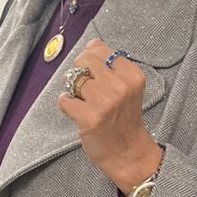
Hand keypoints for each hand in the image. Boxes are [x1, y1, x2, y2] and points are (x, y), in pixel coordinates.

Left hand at [56, 38, 163, 193]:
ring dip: (73, 90)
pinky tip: (77, 112)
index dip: (89, 59)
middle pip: (84, 61)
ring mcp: (105, 102)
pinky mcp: (89, 118)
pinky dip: (66, 104)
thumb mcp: (127, 88)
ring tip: (83, 102)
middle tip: (85, 88)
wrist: (127, 152)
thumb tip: (92, 44)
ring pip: (74, 79)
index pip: (100, 50)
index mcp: (132, 75)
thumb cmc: (123, 119)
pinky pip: (64, 99)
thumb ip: (111, 66)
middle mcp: (120, 86)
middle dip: (79, 72)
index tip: (93, 74)